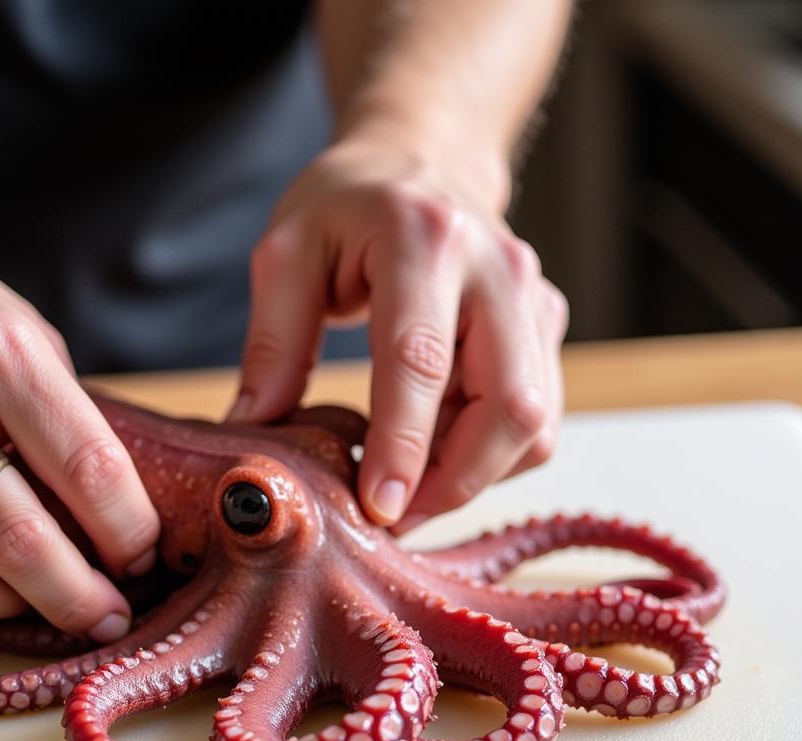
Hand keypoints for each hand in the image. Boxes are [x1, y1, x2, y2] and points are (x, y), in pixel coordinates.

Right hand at [0, 225, 158, 638]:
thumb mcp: (24, 335)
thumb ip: (69, 421)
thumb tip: (118, 521)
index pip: (88, 470)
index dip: (130, 532)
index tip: (141, 557)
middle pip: (22, 545)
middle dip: (82, 599)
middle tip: (109, 616)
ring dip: (19, 609)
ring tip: (42, 597)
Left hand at [229, 137, 567, 530]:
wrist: (423, 161)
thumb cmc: (348, 205)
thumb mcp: (287, 253)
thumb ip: (272, 342)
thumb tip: (255, 431)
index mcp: (426, 240)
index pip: (420, 362)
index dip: (402, 447)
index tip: (377, 510)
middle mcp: (500, 270)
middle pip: (509, 407)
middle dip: (454, 482)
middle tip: (393, 518)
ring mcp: (535, 300)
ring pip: (533, 426)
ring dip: (472, 476)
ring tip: (407, 482)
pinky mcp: (546, 328)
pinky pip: (536, 421)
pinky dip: (489, 455)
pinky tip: (436, 450)